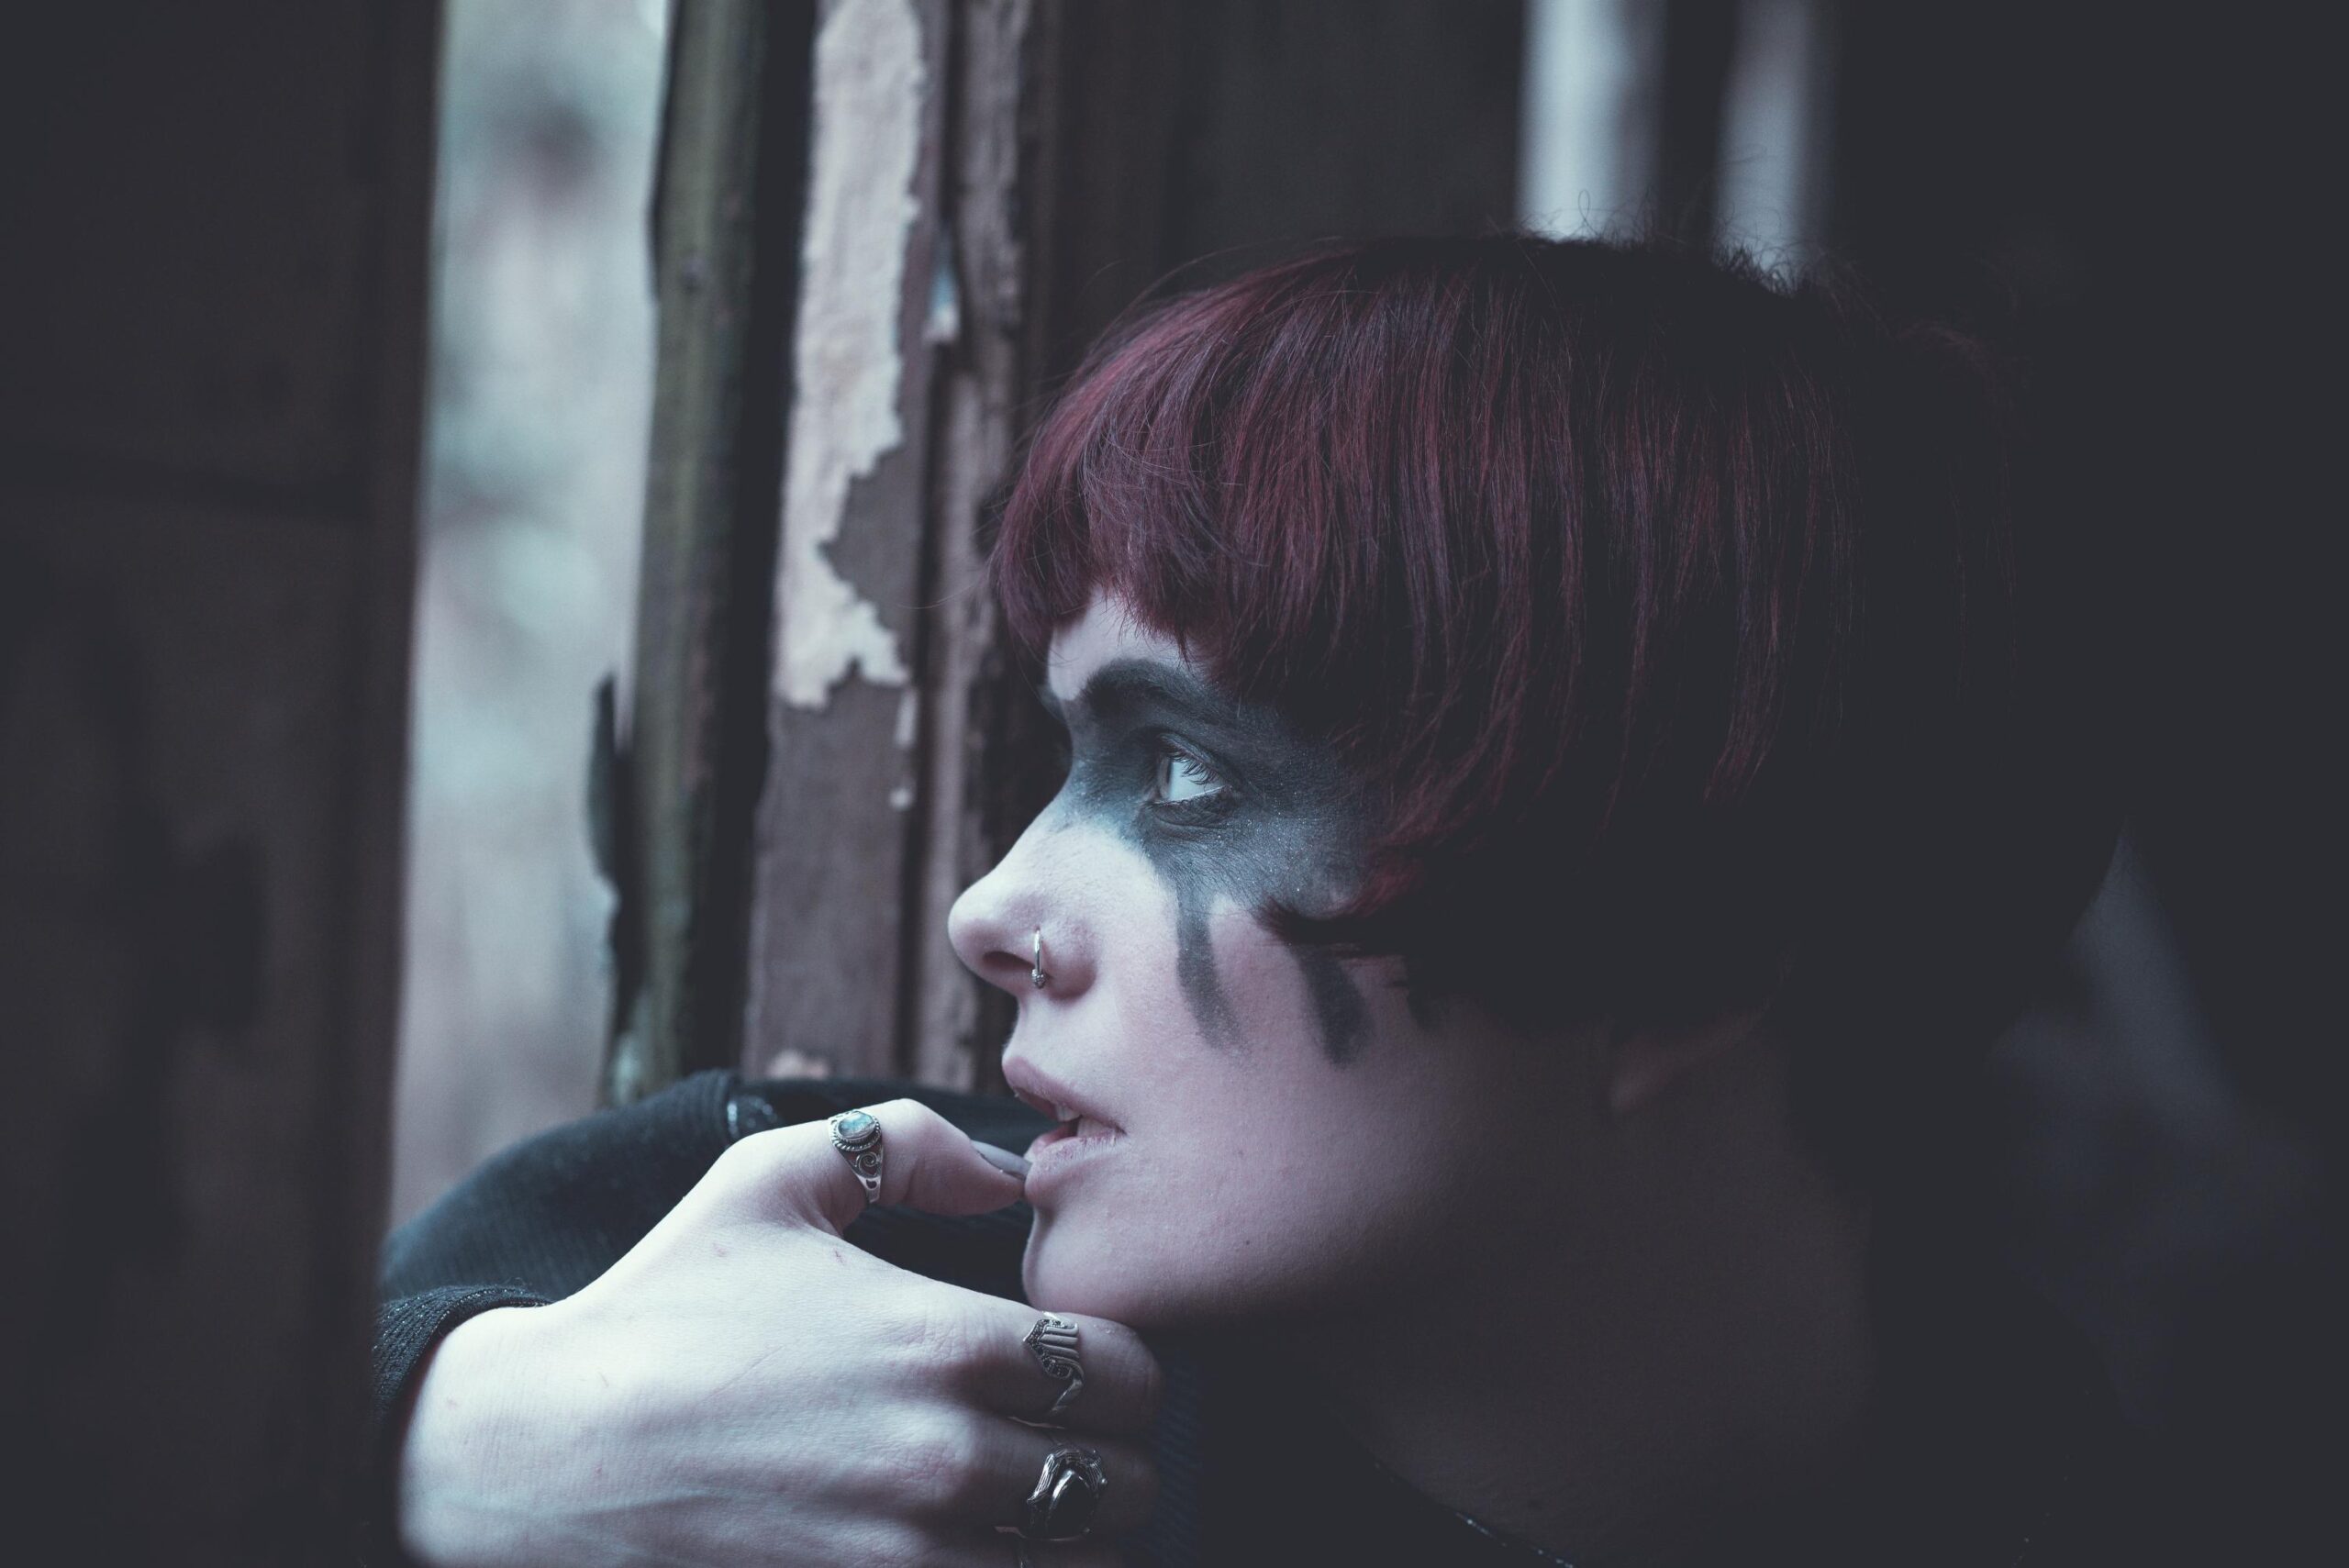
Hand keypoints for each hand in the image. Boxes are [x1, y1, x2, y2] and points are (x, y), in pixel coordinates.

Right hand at [397, 1099, 1159, 1566]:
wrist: (546, 1454)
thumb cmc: (662, 1308)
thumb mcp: (770, 1178)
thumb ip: (904, 1146)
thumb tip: (1006, 1171)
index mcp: (942, 1342)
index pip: (1128, 1373)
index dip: (1123, 1368)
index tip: (1085, 1367)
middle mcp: (944, 1459)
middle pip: (1122, 1484)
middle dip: (1112, 1459)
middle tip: (1067, 1443)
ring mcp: (907, 1555)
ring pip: (1079, 1565)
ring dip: (1073, 1539)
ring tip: (1033, 1510)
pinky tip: (977, 1549)